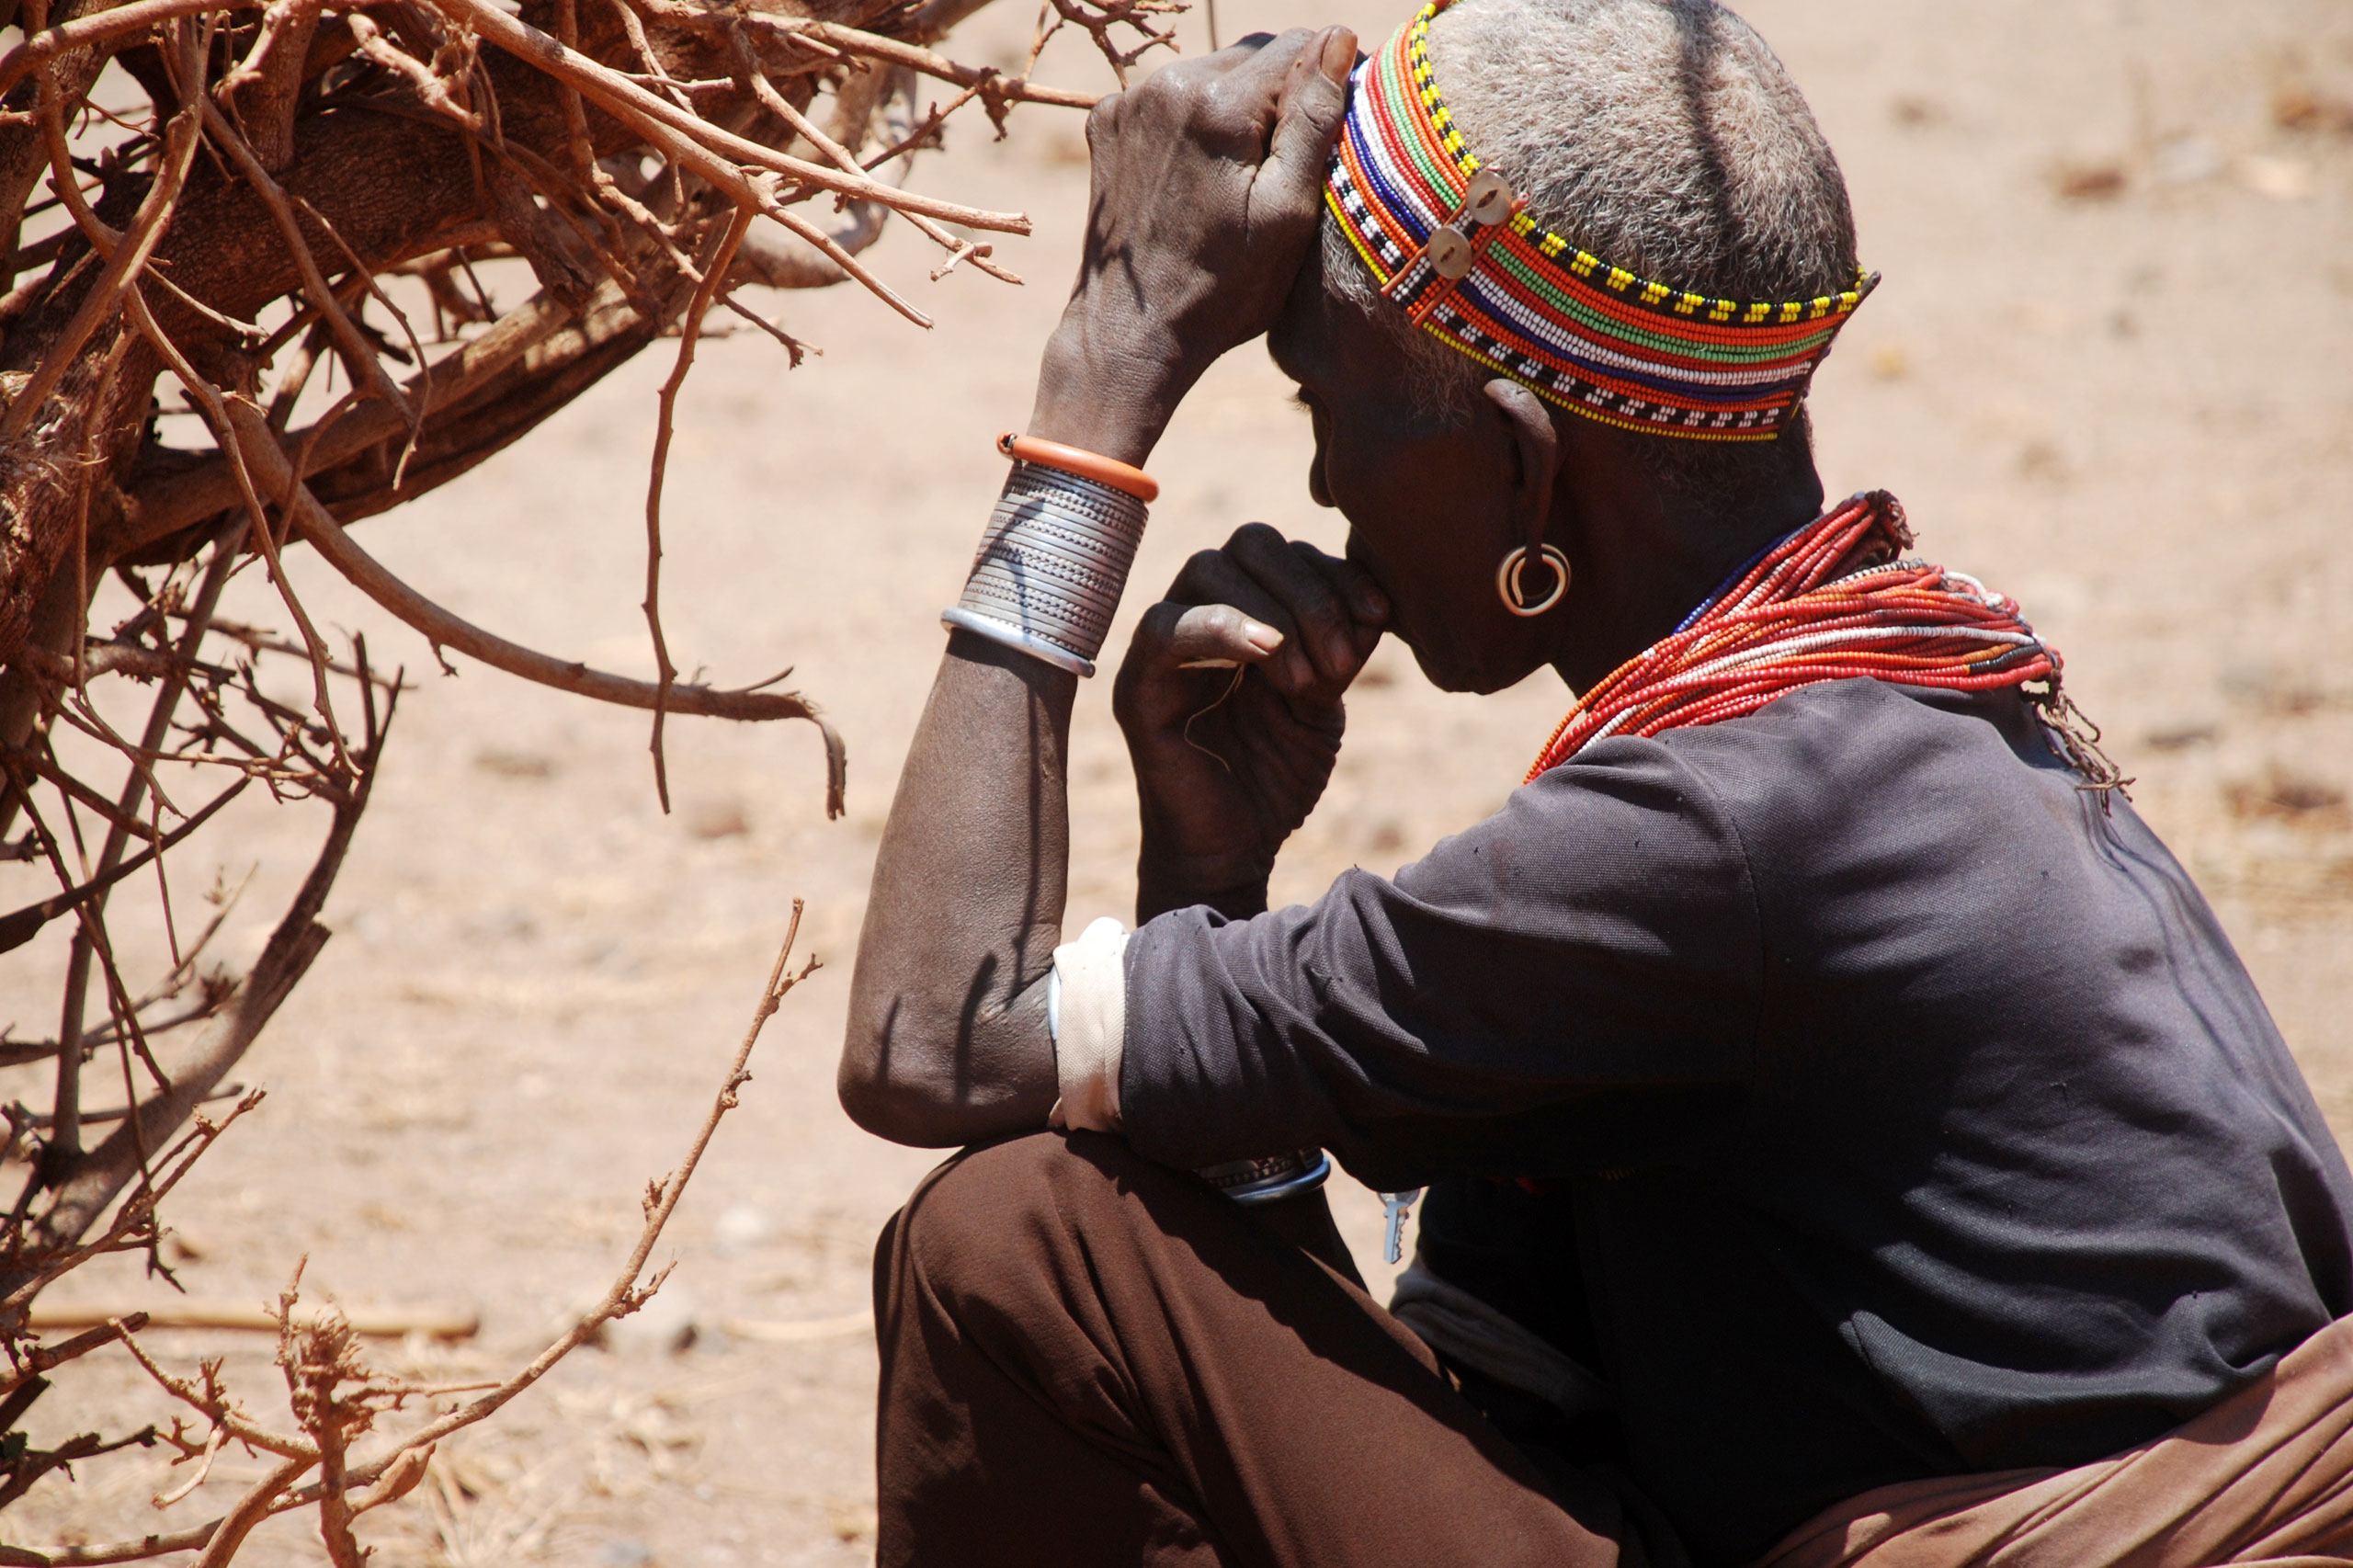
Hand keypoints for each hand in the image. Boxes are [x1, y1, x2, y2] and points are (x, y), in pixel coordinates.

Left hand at [1029, 26, 1356, 464]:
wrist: (1130, 334)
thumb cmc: (1223, 289)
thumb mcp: (1287, 213)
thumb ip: (1314, 119)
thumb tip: (1339, 37)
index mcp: (1217, 105)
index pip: (1300, 46)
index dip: (1330, 81)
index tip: (1336, 132)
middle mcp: (1166, 87)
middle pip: (1255, 55)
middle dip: (1282, 96)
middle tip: (1287, 167)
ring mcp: (1128, 102)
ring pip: (1214, 73)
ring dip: (1239, 108)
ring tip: (1242, 178)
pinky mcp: (1107, 122)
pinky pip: (1171, 97)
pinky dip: (1194, 122)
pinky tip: (1200, 176)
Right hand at [1113, 523, 1386, 919]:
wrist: (1235, 848)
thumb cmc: (1275, 777)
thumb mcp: (1322, 703)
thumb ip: (1338, 647)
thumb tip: (1373, 601)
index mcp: (1247, 610)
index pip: (1287, 551)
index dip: (1337, 572)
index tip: (1379, 615)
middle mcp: (1201, 613)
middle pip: (1250, 543)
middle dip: (1309, 589)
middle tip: (1340, 660)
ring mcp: (1165, 644)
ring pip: (1209, 570)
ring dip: (1274, 612)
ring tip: (1307, 679)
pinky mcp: (1141, 684)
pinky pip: (1165, 627)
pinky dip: (1220, 627)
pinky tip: (1267, 656)